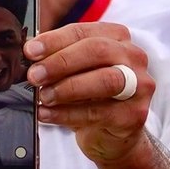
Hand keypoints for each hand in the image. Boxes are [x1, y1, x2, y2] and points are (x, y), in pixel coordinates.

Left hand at [25, 22, 151, 163]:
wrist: (112, 136)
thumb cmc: (91, 97)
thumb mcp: (74, 73)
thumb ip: (57, 59)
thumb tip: (29, 52)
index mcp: (117, 38)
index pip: (83, 32)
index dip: (54, 40)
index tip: (30, 51)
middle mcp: (133, 57)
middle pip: (97, 50)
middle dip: (61, 62)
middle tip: (34, 75)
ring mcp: (139, 86)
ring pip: (104, 80)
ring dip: (68, 88)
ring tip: (43, 96)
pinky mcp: (135, 114)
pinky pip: (99, 112)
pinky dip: (67, 114)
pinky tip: (47, 114)